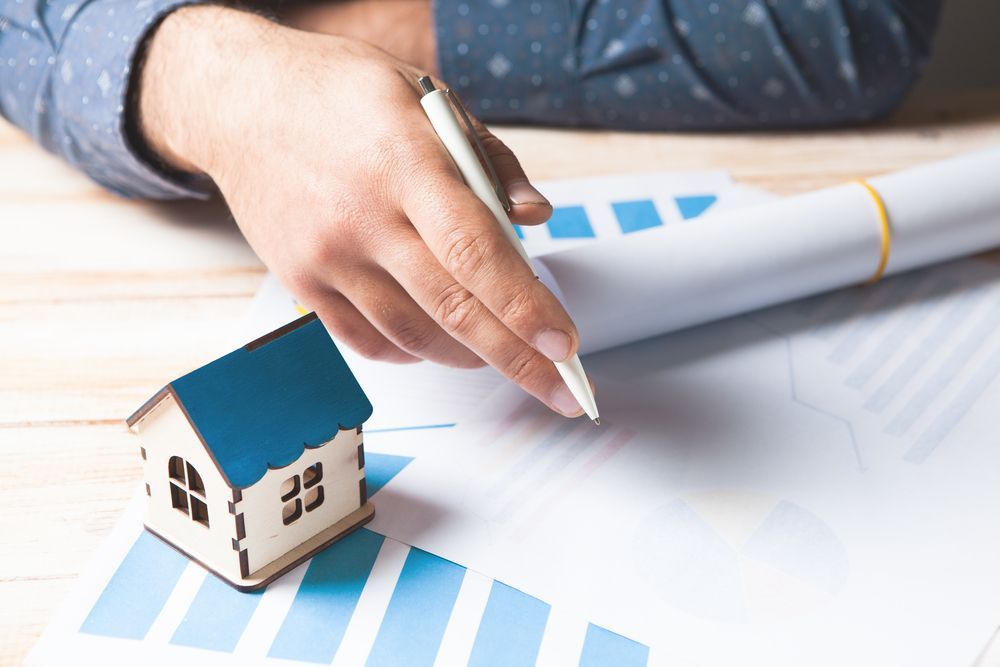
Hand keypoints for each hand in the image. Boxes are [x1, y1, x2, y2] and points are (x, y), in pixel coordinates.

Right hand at [137, 7, 588, 416]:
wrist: (242, 102)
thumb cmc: (342, 94)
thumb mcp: (427, 96)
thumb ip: (488, 159)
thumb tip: (534, 216)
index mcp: (404, 161)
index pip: (474, 250)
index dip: (522, 305)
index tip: (563, 345)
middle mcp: (362, 216)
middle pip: (451, 308)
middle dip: (516, 359)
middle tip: (560, 392)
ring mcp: (326, 256)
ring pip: (413, 334)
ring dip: (469, 356)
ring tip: (503, 356)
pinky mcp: (302, 282)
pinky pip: (366, 341)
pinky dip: (413, 351)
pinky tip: (438, 344)